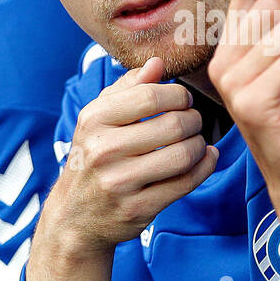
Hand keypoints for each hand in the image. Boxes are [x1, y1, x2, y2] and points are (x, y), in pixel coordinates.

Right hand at [27, 56, 218, 280]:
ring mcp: (120, 182)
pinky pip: (186, 183)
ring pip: (184, 154)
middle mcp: (103, 150)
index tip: (183, 101)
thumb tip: (158, 63)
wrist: (75, 217)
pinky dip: (204, 167)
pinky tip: (204, 159)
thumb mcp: (98, 119)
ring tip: (197, 142)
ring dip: (200, 145)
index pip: (152, 95)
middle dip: (194, 120)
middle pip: (174, 124)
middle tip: (194, 123)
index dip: (178, 95)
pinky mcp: (138, 209)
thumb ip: (128, 88)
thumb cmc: (94, 159)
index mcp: (94, 120)